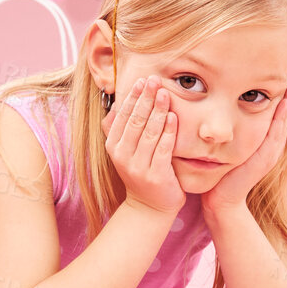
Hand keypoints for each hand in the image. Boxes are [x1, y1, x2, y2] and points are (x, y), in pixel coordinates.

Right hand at [104, 76, 184, 218]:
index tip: (143, 80)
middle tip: (155, 80)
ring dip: (158, 110)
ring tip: (166, 93)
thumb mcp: (125, 150)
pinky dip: (168, 131)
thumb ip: (121, 127)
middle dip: (146, 98)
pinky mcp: (156, 176)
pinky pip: (163, 149)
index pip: (122, 116)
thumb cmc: (140, 171)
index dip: (132, 97)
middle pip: (135, 121)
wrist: (149, 207)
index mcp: (113, 147)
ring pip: (149, 133)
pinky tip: (173, 117)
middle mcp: (122, 157)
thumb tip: (118, 100)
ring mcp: (138, 167)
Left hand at [200, 61, 286, 220]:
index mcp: (265, 137)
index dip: (286, 87)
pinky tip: (285, 101)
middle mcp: (273, 141)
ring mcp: (271, 149)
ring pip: (285, 117)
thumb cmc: (221, 171)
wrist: (222, 200)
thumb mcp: (230, 143)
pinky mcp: (266, 157)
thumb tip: (223, 105)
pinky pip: (276, 132)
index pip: (279, 107)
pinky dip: (282, 116)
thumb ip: (232, 126)